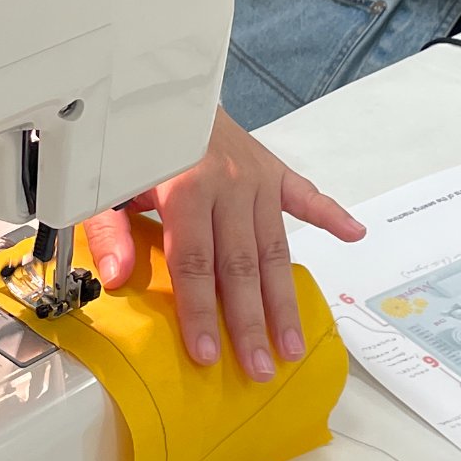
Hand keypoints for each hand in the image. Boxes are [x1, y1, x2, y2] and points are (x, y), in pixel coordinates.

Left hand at [83, 109, 364, 381]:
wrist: (163, 92)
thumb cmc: (134, 144)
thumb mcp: (107, 184)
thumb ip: (109, 230)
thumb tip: (118, 279)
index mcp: (185, 187)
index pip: (195, 262)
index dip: (200, 311)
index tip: (207, 355)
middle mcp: (229, 184)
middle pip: (242, 264)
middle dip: (251, 322)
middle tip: (261, 369)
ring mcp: (257, 176)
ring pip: (275, 247)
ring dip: (286, 300)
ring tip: (294, 344)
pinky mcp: (273, 168)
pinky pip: (306, 194)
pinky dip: (331, 214)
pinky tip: (354, 235)